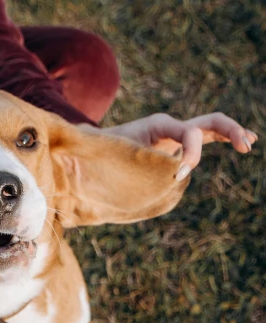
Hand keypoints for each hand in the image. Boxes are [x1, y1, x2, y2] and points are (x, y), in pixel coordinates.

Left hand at [105, 113, 256, 179]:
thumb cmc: (105, 151)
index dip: (191, 153)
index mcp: (158, 125)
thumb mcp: (113, 152)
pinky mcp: (179, 143)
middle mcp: (171, 126)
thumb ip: (122, 153)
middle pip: (209, 122)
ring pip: (212, 128)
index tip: (180, 175)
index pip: (188, 132)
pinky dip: (226, 138)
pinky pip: (207, 137)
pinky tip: (244, 143)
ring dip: (233, 133)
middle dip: (229, 131)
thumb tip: (122, 152)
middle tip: (245, 147)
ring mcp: (177, 134)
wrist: (100, 148)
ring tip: (248, 144)